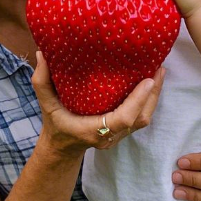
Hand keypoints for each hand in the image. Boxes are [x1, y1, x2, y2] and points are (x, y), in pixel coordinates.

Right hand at [31, 52, 165, 156]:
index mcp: (93, 130)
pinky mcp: (122, 132)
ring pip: (143, 119)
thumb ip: (41, 80)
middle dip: (153, 94)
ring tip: (158, 71)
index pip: (123, 118)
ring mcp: (118, 136)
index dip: (138, 100)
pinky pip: (140, 118)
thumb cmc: (54, 124)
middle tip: (159, 68)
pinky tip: (150, 82)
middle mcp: (110, 135)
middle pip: (140, 118)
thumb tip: (42, 53)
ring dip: (153, 96)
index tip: (147, 79)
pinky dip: (148, 101)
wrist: (61, 148)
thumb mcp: (45, 103)